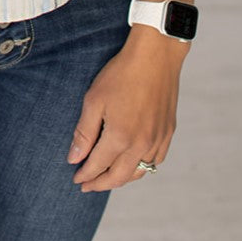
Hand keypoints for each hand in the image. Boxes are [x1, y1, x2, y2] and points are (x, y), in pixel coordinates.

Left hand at [66, 27, 186, 191]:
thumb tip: (73, 160)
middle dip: (100, 184)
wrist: (155, 56)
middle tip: (87, 185)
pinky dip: (142, 168)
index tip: (76, 178)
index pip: (98, 166)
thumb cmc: (122, 73)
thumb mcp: (94, 99)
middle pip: (119, 177)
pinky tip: (133, 164)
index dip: (85, 175)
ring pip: (139, 172)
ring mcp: (158, 140)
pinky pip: (155, 161)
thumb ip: (84, 133)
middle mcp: (141, 144)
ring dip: (121, 178)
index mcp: (120, 137)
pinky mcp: (168, 132)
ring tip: (107, 177)